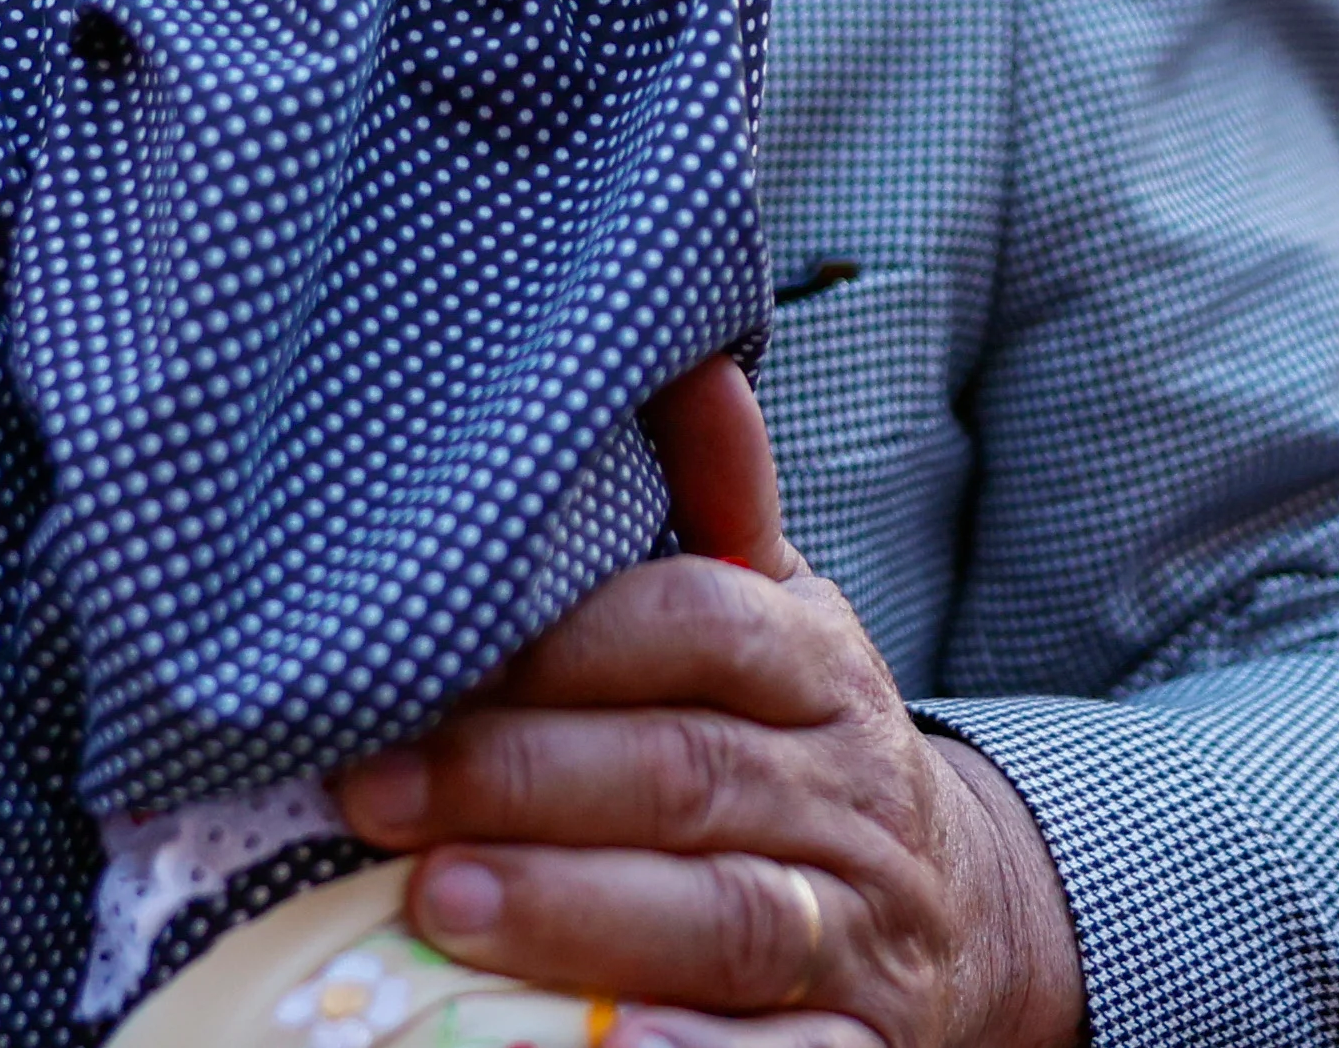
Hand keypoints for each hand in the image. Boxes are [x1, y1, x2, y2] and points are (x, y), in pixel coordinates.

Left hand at [321, 364, 1084, 1047]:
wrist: (964, 914)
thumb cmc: (803, 748)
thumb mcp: (780, 617)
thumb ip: (720, 506)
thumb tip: (682, 358)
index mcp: (812, 663)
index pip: (695, 624)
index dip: (563, 644)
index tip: (421, 657)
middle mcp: (844, 790)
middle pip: (687, 774)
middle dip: (524, 781)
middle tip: (374, 792)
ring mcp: (860, 926)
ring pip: (729, 916)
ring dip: (580, 910)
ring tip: (437, 906)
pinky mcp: (863, 1047)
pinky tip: (606, 1047)